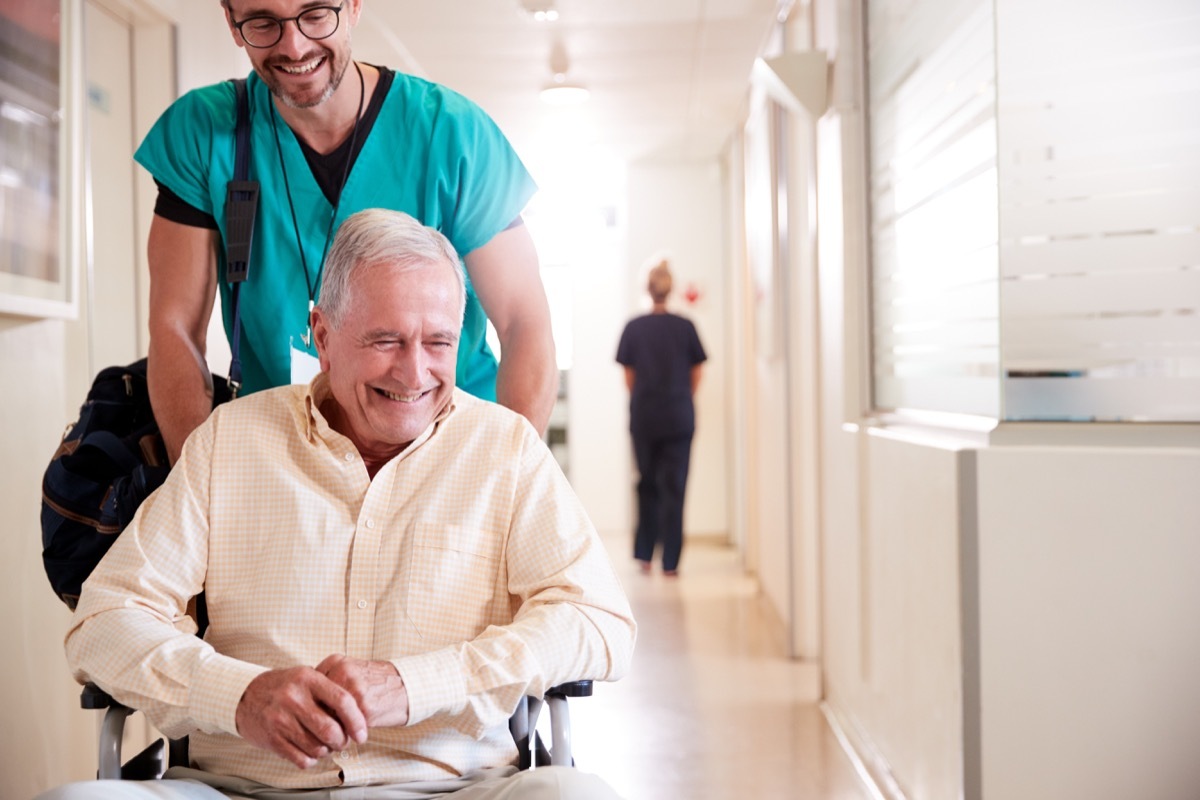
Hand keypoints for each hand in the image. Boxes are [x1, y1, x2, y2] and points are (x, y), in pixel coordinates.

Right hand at [235, 666, 366, 769]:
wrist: (244, 696)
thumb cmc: (283, 687)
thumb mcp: (305, 676)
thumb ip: (329, 690)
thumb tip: (358, 714)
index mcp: (308, 679)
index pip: (342, 701)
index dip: (356, 720)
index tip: (362, 733)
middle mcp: (294, 698)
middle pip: (330, 730)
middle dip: (342, 741)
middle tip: (342, 741)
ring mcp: (281, 719)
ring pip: (317, 747)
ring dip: (326, 751)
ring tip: (325, 745)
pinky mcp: (272, 738)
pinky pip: (301, 759)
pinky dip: (311, 759)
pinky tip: (310, 751)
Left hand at [316, 654, 409, 728]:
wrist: (408, 686)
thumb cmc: (377, 682)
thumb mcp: (351, 671)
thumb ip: (329, 682)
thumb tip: (304, 705)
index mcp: (336, 662)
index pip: (307, 690)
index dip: (310, 707)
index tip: (314, 716)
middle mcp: (343, 673)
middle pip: (314, 705)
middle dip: (317, 721)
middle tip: (323, 730)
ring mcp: (353, 690)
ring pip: (327, 719)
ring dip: (329, 732)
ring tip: (336, 736)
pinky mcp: (364, 708)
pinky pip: (344, 729)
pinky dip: (344, 736)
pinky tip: (351, 735)